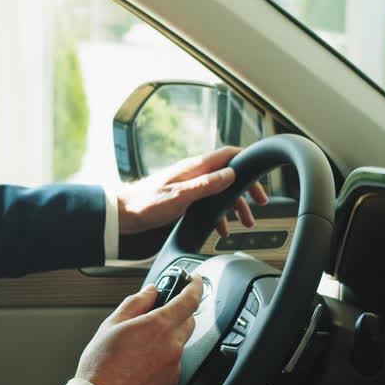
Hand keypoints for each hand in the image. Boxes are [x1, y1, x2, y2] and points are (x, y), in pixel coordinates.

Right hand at [74, 276, 202, 384]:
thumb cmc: (101, 366)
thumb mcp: (112, 324)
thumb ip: (136, 303)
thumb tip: (150, 292)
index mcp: (159, 326)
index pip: (190, 299)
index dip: (195, 285)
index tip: (195, 280)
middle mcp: (172, 347)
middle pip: (187, 322)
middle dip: (175, 315)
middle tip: (153, 318)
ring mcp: (174, 368)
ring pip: (178, 345)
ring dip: (166, 341)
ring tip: (137, 350)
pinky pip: (172, 366)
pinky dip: (162, 362)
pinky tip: (139, 367)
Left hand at [116, 146, 269, 237]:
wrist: (123, 215)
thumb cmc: (145, 204)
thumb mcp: (180, 196)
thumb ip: (207, 184)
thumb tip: (231, 173)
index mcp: (195, 167)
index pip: (229, 154)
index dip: (248, 161)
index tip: (262, 174)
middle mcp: (195, 173)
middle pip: (229, 175)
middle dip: (246, 190)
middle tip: (260, 204)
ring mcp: (190, 185)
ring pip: (220, 192)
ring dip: (234, 207)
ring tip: (245, 223)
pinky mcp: (184, 198)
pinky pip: (209, 204)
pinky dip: (219, 216)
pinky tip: (221, 229)